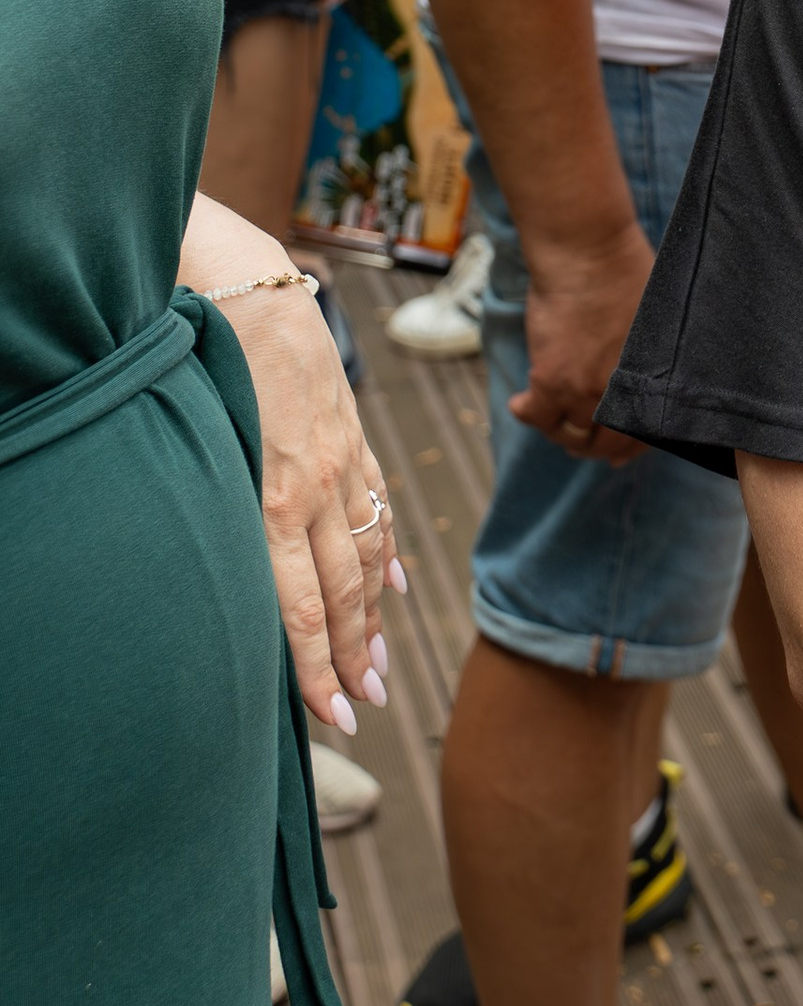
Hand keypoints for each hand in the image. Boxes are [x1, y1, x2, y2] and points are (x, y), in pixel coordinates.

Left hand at [224, 279, 400, 735]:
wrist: (248, 288)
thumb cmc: (207, 367)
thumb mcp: (206, 448)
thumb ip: (230, 515)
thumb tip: (244, 586)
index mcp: (274, 498)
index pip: (300, 607)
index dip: (317, 668)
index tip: (333, 717)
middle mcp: (316, 487)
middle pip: (342, 590)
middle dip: (352, 657)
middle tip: (364, 709)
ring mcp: (342, 460)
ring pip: (367, 553)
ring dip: (374, 617)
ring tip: (378, 668)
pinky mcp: (351, 433)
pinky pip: (377, 503)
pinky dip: (387, 550)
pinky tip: (392, 585)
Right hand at [513, 215, 657, 463]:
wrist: (589, 253)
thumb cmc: (629, 270)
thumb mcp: (660, 318)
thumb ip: (656, 354)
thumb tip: (651, 370)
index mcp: (651, 382)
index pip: (643, 434)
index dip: (630, 448)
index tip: (620, 455)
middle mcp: (621, 395)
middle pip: (606, 442)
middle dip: (594, 448)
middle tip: (583, 443)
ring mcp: (586, 391)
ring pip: (570, 435)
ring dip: (560, 433)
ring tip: (553, 421)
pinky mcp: (551, 380)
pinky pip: (536, 417)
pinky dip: (526, 415)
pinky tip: (521, 404)